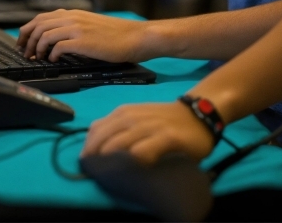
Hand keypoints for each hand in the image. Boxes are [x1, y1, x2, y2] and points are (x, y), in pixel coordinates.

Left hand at [16, 10, 147, 61]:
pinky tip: (53, 61)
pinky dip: (51, 54)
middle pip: (38, 24)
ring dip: (36, 48)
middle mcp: (72, 17)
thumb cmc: (116, 34)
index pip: (41, 17)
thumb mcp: (91, 24)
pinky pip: (58, 46)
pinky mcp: (83, 41)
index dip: (27, 30)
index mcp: (73, 13)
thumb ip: (73, 26)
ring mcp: (77, 28)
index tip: (22, 43)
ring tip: (36, 58)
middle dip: (26, 39)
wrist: (135, 36)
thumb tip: (55, 38)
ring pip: (45, 34)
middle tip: (24, 53)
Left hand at [81, 101, 214, 164]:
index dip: (87, 145)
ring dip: (109, 154)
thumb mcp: (137, 119)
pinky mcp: (167, 137)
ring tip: (102, 168)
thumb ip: (119, 128)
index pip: (97, 128)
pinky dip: (137, 156)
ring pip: (122, 140)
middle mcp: (134, 117)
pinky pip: (147, 148)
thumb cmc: (165, 120)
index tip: (83, 162)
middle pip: (105, 135)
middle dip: (93, 152)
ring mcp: (151, 126)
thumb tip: (94, 144)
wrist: (198, 114)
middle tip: (88, 169)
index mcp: (125, 113)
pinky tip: (132, 166)